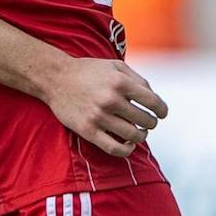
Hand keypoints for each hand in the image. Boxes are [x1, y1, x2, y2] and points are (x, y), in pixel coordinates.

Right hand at [40, 57, 166, 156]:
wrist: (53, 78)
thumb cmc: (87, 71)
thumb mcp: (115, 66)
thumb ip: (138, 79)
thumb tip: (154, 99)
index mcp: (120, 83)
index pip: (154, 103)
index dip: (162, 110)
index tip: (161, 113)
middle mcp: (111, 100)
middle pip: (146, 120)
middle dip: (150, 122)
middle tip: (146, 121)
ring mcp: (98, 116)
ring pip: (133, 135)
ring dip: (141, 135)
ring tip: (138, 132)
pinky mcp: (87, 130)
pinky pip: (114, 148)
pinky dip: (126, 150)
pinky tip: (128, 144)